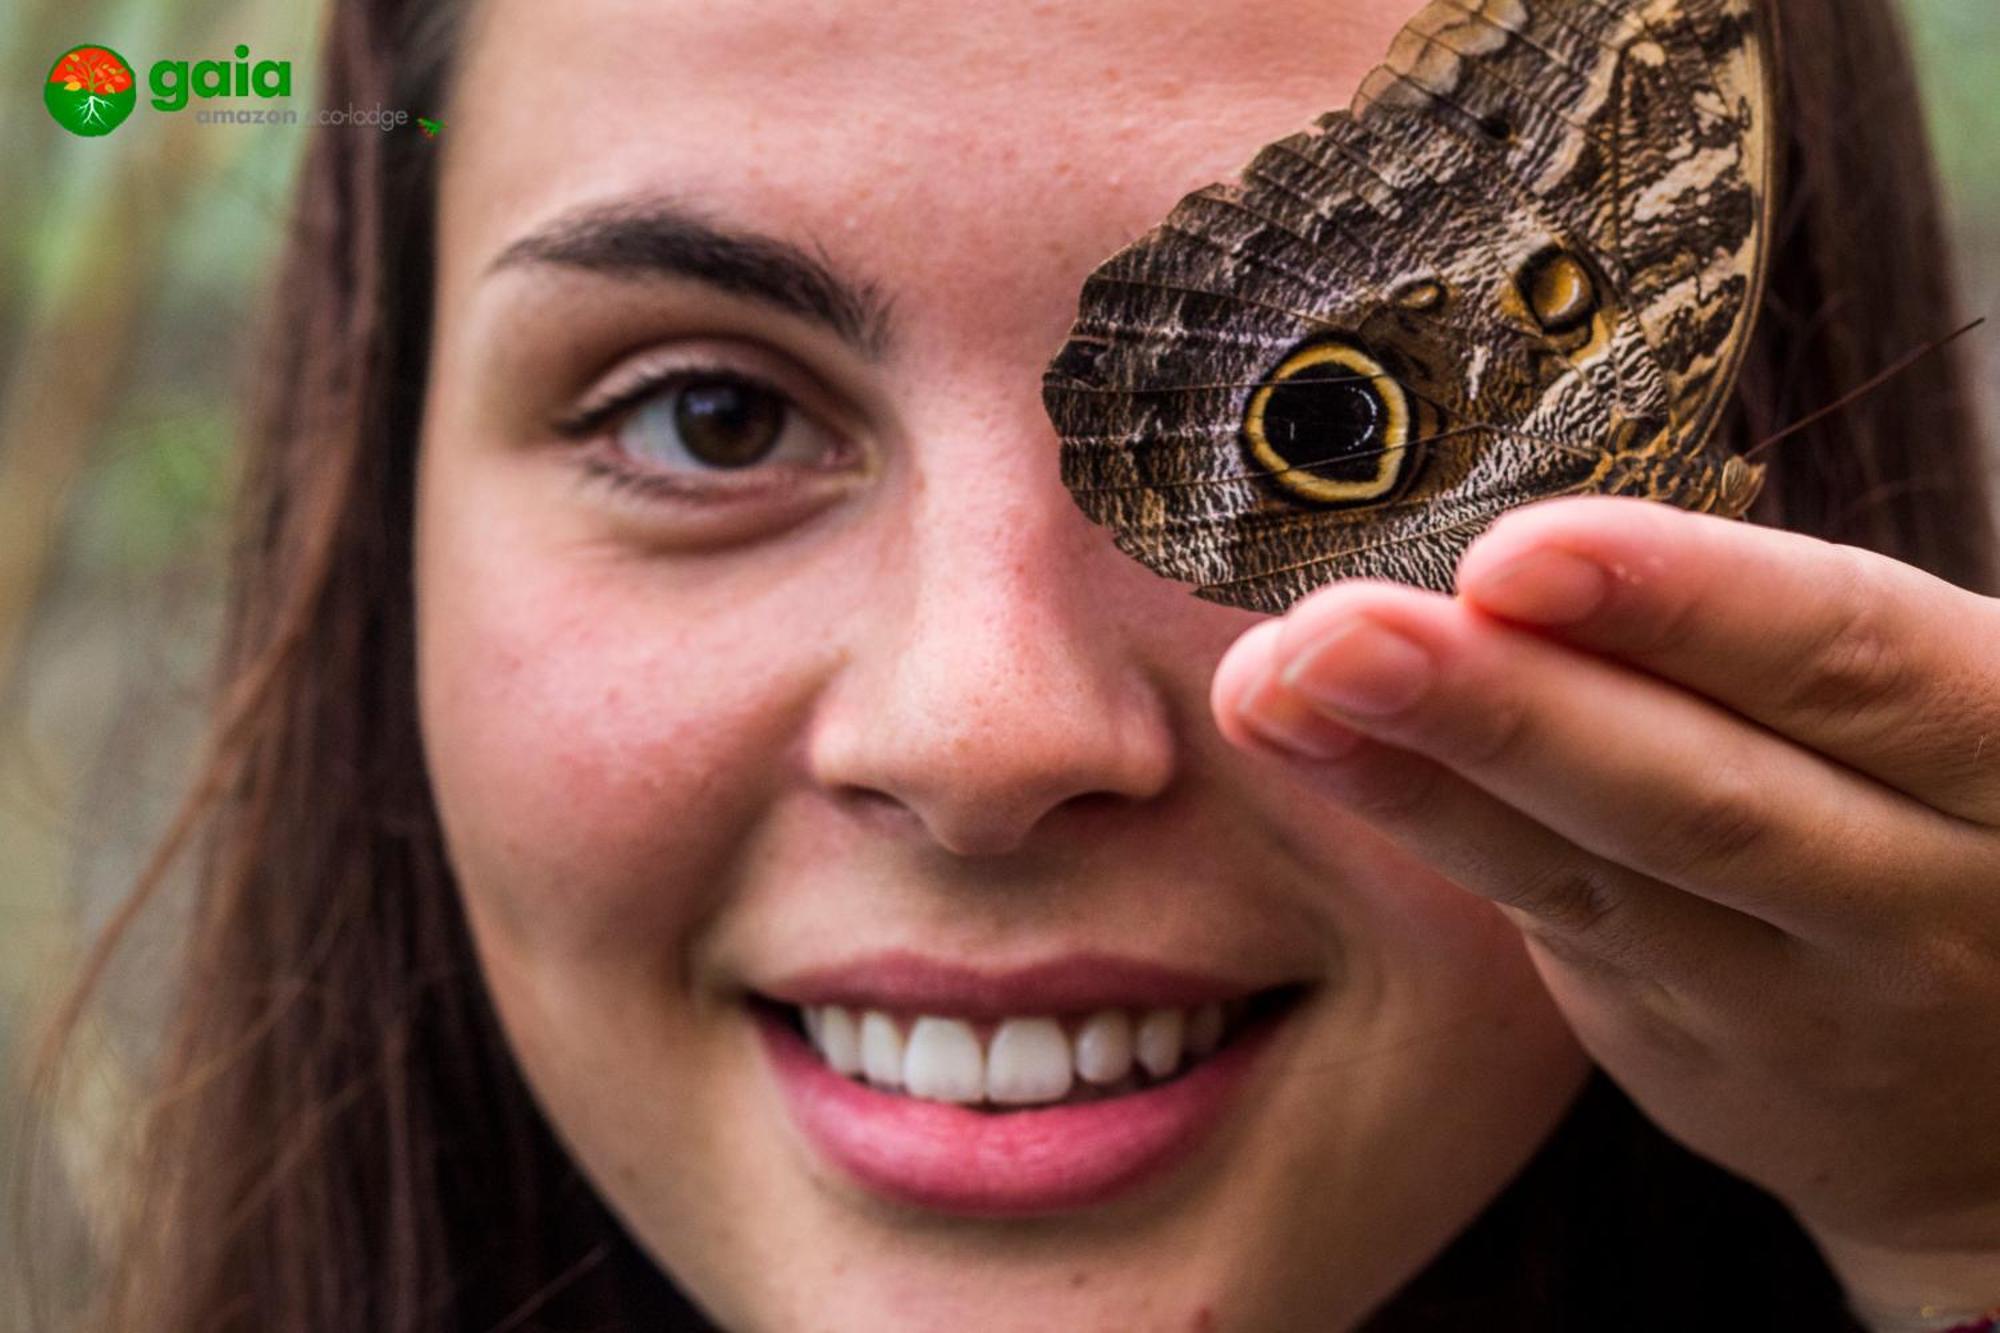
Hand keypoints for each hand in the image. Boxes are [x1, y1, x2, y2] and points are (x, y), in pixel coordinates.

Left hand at [1210, 495, 1999, 1314]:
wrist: (1989, 1084)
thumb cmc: (1921, 809)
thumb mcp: (1913, 712)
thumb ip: (1757, 637)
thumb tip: (1516, 529)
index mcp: (1996, 747)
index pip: (1850, 660)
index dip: (1687, 604)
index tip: (1517, 553)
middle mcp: (1921, 889)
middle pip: (1702, 797)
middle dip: (1503, 709)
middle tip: (1336, 630)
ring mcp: (1802, 994)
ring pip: (1598, 879)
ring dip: (1418, 773)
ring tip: (1272, 686)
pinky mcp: (1690, 1048)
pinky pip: (1550, 927)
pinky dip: (1429, 827)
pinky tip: (1312, 748)